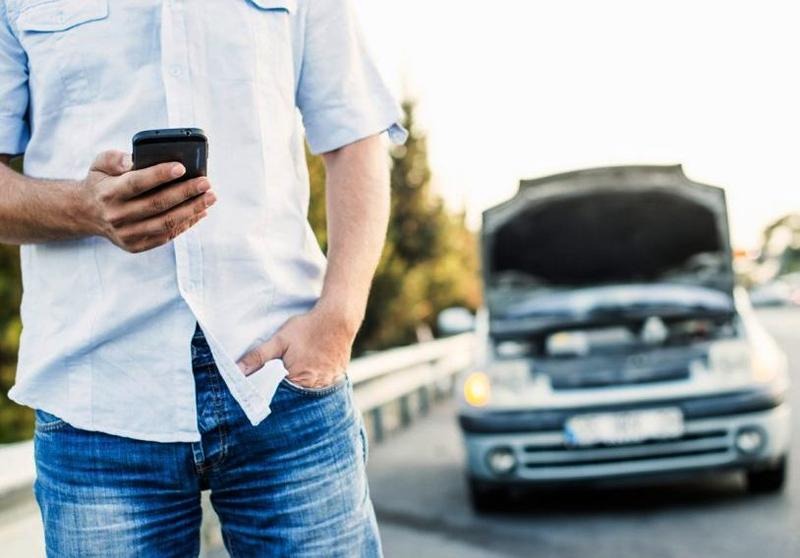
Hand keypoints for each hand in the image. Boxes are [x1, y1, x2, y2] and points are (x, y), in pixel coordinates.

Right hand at [79, 150, 215, 252]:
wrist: (86, 213)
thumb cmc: (102, 182)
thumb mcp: (100, 164)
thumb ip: (117, 159)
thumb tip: (134, 160)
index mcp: (108, 193)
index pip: (137, 183)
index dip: (159, 175)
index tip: (182, 167)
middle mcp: (116, 216)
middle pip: (156, 204)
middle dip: (185, 193)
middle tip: (206, 183)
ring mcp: (126, 234)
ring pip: (165, 223)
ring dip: (192, 210)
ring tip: (210, 198)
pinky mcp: (135, 246)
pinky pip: (166, 236)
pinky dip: (186, 224)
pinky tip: (200, 212)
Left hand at [236, 302, 358, 387]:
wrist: (338, 318)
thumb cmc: (308, 328)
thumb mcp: (280, 339)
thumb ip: (258, 356)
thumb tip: (237, 371)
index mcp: (298, 380)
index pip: (279, 396)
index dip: (272, 391)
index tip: (265, 386)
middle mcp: (315, 386)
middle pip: (296, 396)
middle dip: (287, 391)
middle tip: (284, 374)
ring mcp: (328, 383)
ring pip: (310, 392)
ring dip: (302, 387)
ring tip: (299, 371)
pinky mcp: (337, 377)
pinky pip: (323, 386)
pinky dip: (316, 382)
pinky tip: (313, 369)